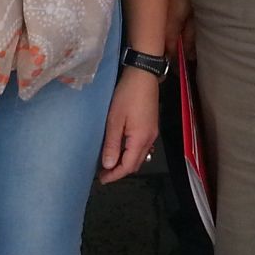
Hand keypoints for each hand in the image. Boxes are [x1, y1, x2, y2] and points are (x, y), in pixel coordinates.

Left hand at [98, 68, 160, 183]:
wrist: (143, 75)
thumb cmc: (127, 95)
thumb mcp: (115, 120)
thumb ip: (112, 144)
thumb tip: (109, 165)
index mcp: (140, 139)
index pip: (128, 166)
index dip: (115, 175)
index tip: (102, 179)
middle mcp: (149, 139)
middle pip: (136, 163)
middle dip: (120, 171)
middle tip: (104, 173)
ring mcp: (152, 132)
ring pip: (140, 156)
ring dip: (126, 162)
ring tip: (110, 162)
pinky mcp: (151, 125)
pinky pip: (142, 146)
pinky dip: (131, 152)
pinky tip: (121, 148)